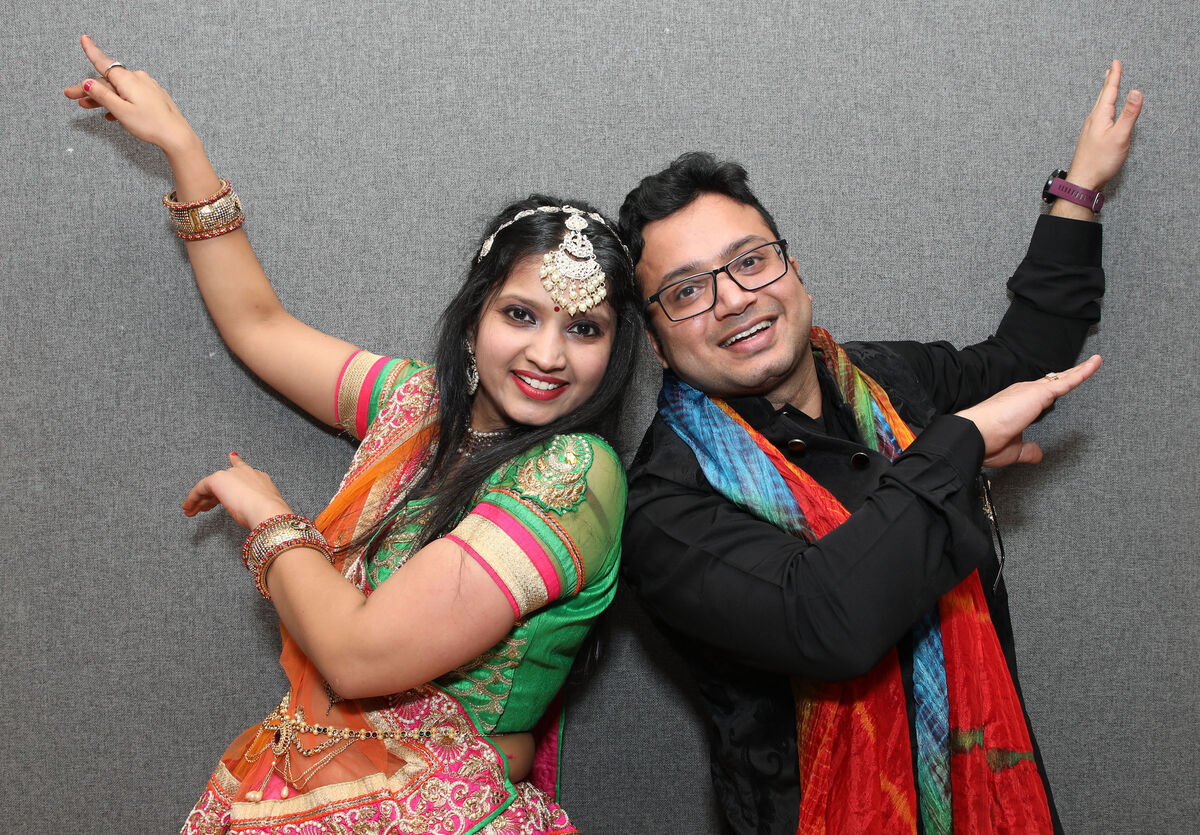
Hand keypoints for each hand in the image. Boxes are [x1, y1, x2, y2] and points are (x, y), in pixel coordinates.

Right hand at [63, 35, 199, 154]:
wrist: (177, 136)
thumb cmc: (150, 124)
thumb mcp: (120, 111)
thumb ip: (103, 95)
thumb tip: (87, 82)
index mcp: (128, 79)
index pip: (104, 62)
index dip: (91, 51)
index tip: (84, 38)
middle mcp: (138, 78)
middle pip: (108, 80)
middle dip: (89, 88)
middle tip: (71, 95)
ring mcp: (147, 87)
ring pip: (119, 89)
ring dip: (103, 97)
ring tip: (87, 106)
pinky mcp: (153, 96)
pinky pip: (131, 96)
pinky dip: (119, 103)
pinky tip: (112, 115)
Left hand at [182, 453, 293, 529]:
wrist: (267, 510)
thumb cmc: (268, 513)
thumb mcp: (263, 507)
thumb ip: (254, 504)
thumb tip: (247, 510)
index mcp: (259, 478)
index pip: (244, 468)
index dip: (236, 462)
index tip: (231, 457)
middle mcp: (245, 472)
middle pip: (224, 480)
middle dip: (213, 496)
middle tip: (205, 508)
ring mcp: (231, 474)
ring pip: (211, 486)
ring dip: (201, 500)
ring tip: (193, 511)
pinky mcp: (217, 480)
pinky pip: (200, 488)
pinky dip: (193, 498)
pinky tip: (189, 507)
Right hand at [955, 355, 1101, 467]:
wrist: (976, 434)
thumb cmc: (987, 441)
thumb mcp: (1013, 450)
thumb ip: (1028, 450)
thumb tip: (1038, 453)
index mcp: (1016, 404)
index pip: (1039, 394)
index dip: (1051, 390)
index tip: (1060, 387)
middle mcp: (1023, 393)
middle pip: (1053, 381)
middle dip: (1069, 375)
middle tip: (1085, 367)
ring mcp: (1031, 391)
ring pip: (1062, 378)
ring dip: (1079, 371)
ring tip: (1094, 362)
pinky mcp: (1039, 393)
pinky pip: (1067, 381)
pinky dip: (1082, 372)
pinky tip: (1094, 364)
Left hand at [1062, 60, 1142, 191]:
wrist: (1082, 181)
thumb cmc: (1100, 161)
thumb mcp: (1119, 136)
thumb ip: (1129, 114)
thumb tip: (1136, 92)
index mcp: (1100, 116)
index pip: (1110, 91)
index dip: (1115, 76)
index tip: (1116, 62)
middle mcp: (1092, 120)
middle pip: (1103, 97)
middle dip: (1109, 82)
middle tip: (1111, 69)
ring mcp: (1090, 130)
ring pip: (1100, 107)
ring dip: (1105, 94)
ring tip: (1108, 86)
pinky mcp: (1091, 138)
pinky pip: (1098, 117)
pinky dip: (1103, 108)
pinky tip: (1103, 113)